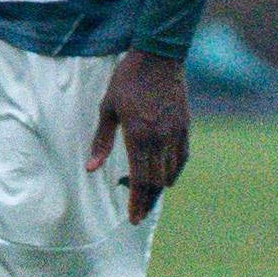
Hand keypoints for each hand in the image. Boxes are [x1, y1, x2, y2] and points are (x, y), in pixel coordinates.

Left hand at [88, 50, 190, 222]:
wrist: (158, 57)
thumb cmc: (127, 81)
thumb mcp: (107, 108)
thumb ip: (101, 141)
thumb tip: (92, 169)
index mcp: (138, 136)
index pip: (140, 179)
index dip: (136, 202)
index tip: (133, 219)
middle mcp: (160, 139)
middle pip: (157, 182)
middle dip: (147, 201)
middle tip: (138, 215)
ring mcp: (176, 133)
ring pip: (172, 173)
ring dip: (160, 188)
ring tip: (147, 197)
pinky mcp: (186, 127)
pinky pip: (183, 158)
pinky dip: (174, 172)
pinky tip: (165, 177)